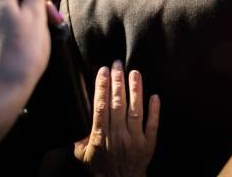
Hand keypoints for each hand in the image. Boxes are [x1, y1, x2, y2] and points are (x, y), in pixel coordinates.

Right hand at [75, 61, 159, 176]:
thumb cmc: (100, 168)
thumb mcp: (82, 154)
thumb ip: (79, 136)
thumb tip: (76, 116)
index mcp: (100, 136)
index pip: (101, 107)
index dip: (102, 87)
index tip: (103, 71)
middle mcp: (118, 136)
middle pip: (118, 104)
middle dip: (117, 82)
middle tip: (117, 64)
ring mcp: (134, 140)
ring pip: (135, 111)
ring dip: (135, 91)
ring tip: (135, 73)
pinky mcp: (148, 144)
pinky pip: (152, 125)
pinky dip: (154, 111)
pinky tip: (155, 96)